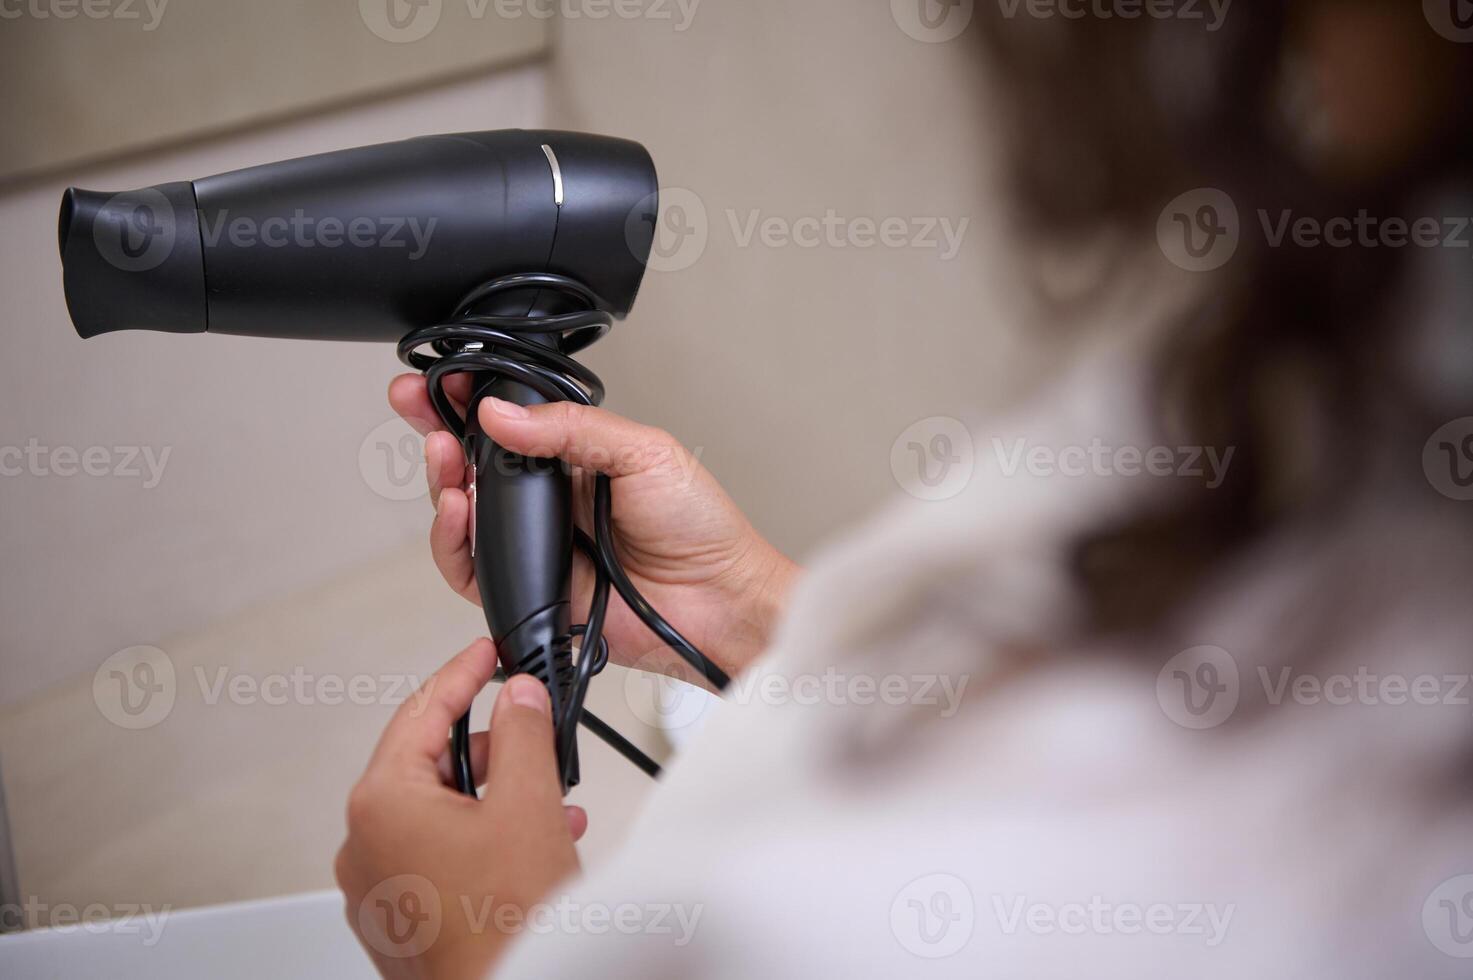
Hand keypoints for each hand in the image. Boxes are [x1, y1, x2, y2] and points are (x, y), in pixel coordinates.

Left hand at [336, 639, 583, 979]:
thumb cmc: (506, 923)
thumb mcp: (529, 803)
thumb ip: (522, 735)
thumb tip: (518, 697)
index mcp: (381, 804)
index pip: (421, 712)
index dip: (463, 675)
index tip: (485, 654)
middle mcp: (364, 844)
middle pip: (427, 764)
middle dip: (488, 748)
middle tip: (529, 731)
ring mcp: (376, 887)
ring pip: (435, 813)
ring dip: (492, 797)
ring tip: (547, 799)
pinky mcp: (397, 919)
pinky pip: (435, 854)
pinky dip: (479, 837)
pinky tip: (529, 841)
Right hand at [389, 374, 798, 680]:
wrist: (716, 599)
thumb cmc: (698, 527)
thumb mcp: (642, 452)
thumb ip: (570, 429)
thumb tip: (502, 414)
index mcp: (573, 458)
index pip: (507, 423)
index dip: (468, 401)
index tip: (441, 381)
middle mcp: (546, 501)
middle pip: (471, 466)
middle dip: (437, 433)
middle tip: (419, 409)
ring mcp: (533, 545)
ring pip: (462, 514)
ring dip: (441, 482)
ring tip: (443, 458)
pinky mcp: (525, 591)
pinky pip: (470, 569)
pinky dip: (452, 541)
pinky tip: (457, 512)